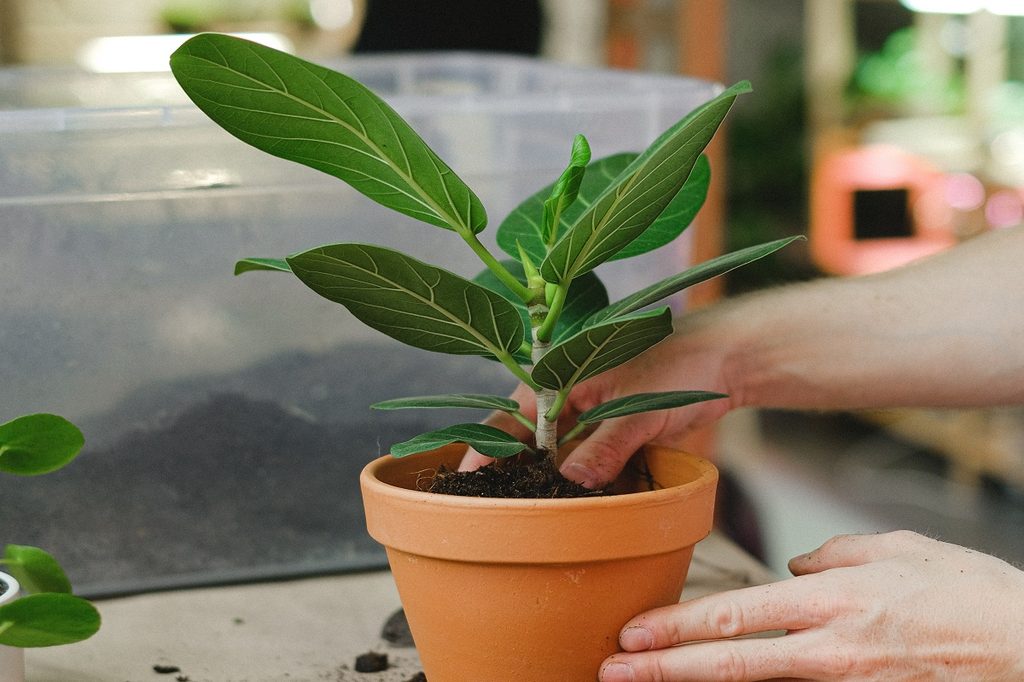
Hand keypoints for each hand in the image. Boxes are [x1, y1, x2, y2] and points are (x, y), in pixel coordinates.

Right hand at [459, 321, 736, 487]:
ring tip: (534, 517)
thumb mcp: (639, 408)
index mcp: (558, 377)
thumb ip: (605, 447)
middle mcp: (565, 398)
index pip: (508, 418)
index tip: (468, 483)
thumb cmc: (679, 365)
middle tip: (499, 512)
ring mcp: (588, 416)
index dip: (486, 451)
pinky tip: (576, 506)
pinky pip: (586, 462)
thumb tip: (572, 484)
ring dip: (550, 483)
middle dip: (515, 474)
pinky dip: (581, 482)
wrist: (724, 359)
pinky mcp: (611, 432)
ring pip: (556, 456)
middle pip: (526, 442)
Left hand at [598, 531, 1023, 680]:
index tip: (633, 633)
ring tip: (650, 681)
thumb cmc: (971, 594)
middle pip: (729, 663)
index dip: (677, 627)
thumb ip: (834, 554)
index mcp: (831, 600)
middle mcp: (830, 649)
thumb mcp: (898, 549)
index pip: (734, 615)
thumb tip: (793, 568)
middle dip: (664, 668)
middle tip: (614, 669)